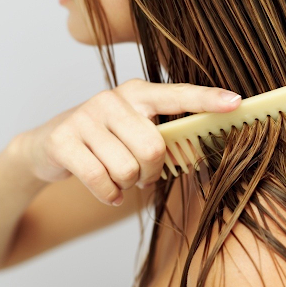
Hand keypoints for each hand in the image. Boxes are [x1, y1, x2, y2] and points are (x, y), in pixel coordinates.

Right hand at [20, 79, 240, 205]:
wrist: (48, 145)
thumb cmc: (105, 139)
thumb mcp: (134, 128)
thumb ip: (162, 134)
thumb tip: (198, 146)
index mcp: (138, 93)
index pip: (178, 95)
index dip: (208, 99)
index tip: (237, 102)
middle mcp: (113, 99)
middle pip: (154, 147)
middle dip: (152, 171)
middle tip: (143, 174)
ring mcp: (86, 116)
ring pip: (128, 168)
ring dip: (128, 183)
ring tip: (120, 177)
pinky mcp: (63, 139)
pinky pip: (100, 179)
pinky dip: (109, 193)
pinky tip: (108, 190)